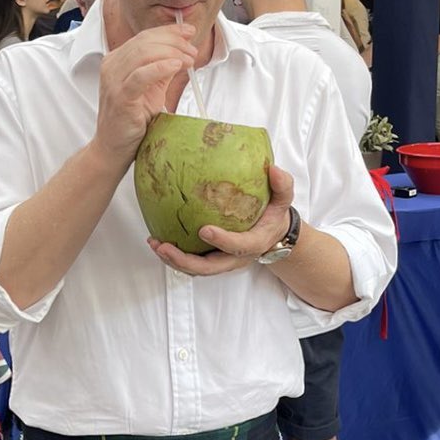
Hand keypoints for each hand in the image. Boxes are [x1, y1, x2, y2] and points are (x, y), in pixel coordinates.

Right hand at [95, 23, 197, 165]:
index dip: (169, 32)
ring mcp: (113, 81)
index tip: (189, 32)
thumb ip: (162, 70)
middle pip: (145, 42)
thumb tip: (182, 52)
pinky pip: (141, 76)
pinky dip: (161, 67)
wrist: (114, 148)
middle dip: (173, 42)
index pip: (144, 37)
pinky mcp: (120, 97)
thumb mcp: (151, 89)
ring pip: (143, 54)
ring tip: (189, 59)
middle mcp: (112, 66)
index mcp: (117, 60)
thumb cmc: (132, 120)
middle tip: (193, 51)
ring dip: (172, 53)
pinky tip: (176, 66)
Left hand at [147, 164, 293, 276]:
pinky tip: (157, 241)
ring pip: (196, 269)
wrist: (273, 236)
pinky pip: (190, 263)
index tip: (204, 229)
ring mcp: (221, 261)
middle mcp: (235, 258)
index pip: (238, 246)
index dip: (222, 241)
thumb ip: (282, 185)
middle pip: (209, 268)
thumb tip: (273, 169)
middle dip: (185, 261)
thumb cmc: (274, 216)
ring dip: (173, 260)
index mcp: (253, 243)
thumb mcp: (283, 200)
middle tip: (165, 246)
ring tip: (155, 244)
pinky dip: (173, 256)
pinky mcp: (210, 260)